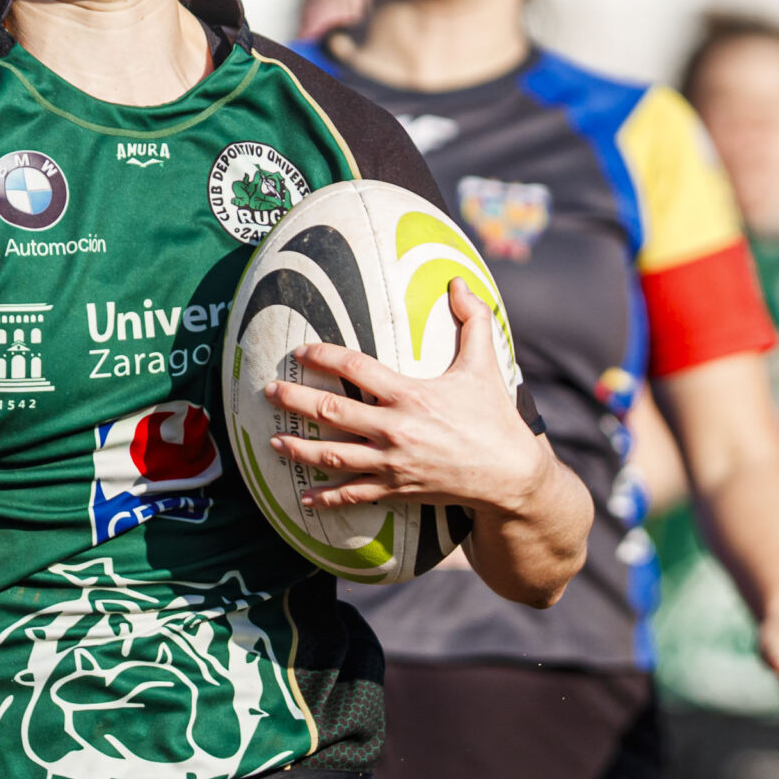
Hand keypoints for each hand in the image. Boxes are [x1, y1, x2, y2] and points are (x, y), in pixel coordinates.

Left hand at [265, 278, 544, 513]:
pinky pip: (354, 494)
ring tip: (273, 441)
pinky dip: (326, 497)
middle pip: (331, 412)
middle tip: (268, 392)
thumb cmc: (495, 417)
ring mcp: (392, 463)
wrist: (510, 475)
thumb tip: (459, 281)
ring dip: (299, 448)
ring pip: (333, 455)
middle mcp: (395, 429)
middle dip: (294, 401)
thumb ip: (472, 320)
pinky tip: (303, 496)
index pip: (354, 368)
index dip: (323, 357)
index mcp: (410, 394)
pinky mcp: (396, 490)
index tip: (301, 352)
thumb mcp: (484, 365)